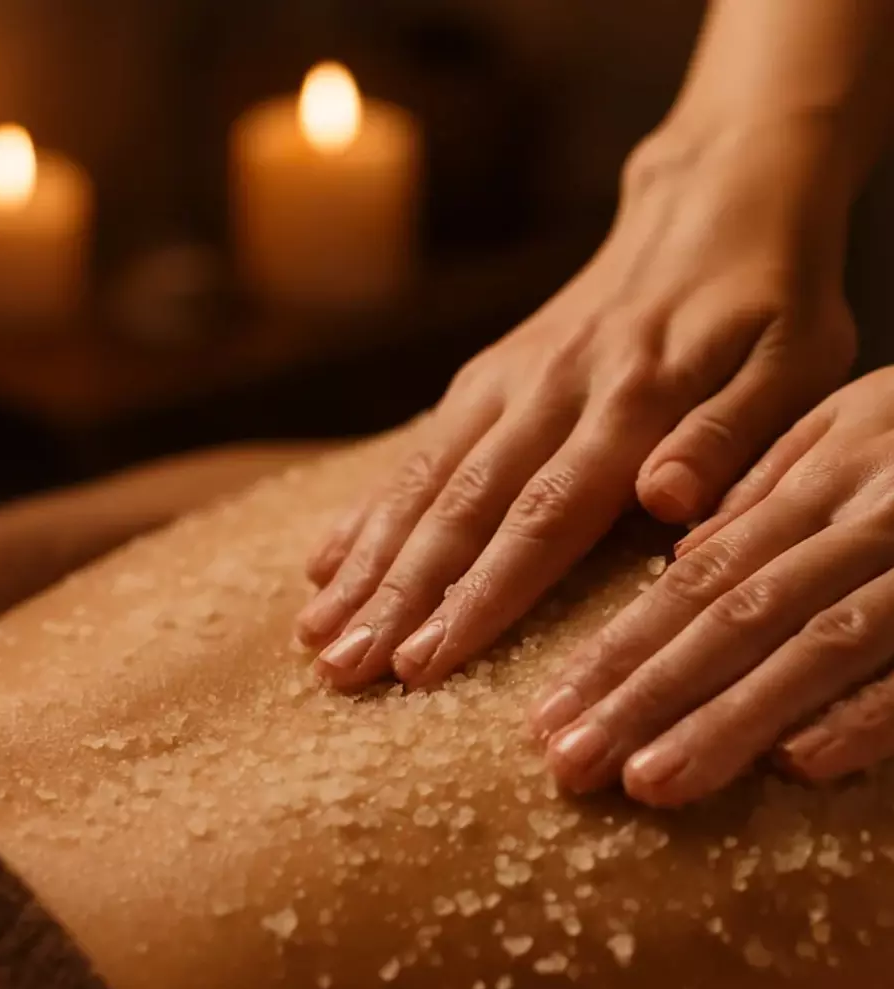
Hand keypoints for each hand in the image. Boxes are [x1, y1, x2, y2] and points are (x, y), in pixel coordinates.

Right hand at [296, 123, 855, 690]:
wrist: (714, 198)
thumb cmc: (768, 302)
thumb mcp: (793, 361)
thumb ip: (733, 435)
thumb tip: (667, 500)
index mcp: (629, 404)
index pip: (542, 517)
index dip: (478, 595)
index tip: (422, 662)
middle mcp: (549, 394)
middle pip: (461, 509)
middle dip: (396, 595)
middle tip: (341, 669)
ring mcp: (506, 383)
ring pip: (423, 482)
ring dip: (366, 561)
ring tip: (315, 632)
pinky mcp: (485, 378)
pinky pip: (416, 451)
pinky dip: (367, 509)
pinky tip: (324, 561)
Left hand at [532, 366, 893, 805]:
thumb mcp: (859, 430)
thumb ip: (769, 492)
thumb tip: (679, 559)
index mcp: (826, 474)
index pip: (693, 578)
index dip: (616, 652)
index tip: (547, 718)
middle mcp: (871, 514)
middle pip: (734, 616)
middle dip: (645, 698)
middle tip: (571, 768)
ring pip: (819, 643)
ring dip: (731, 720)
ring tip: (650, 785)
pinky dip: (872, 712)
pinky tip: (806, 765)